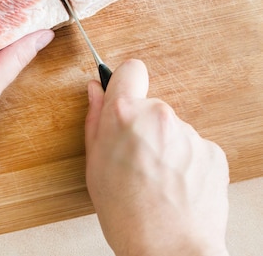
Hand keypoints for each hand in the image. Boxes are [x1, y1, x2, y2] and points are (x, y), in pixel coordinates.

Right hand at [85, 59, 229, 255]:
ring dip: (164, 146)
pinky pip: (193, 146)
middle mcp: (159, 115)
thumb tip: (95, 92)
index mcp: (123, 114)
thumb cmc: (126, 214)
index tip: (123, 97)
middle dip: (141, 125)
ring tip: (156, 179)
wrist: (169, 249)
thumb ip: (94, 121)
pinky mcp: (212, 151)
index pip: (131, 70)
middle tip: (133, 159)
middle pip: (149, 106)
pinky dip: (185, 162)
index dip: (125, 82)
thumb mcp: (94, 166)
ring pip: (171, 129)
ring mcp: (189, 133)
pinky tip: (175, 186)